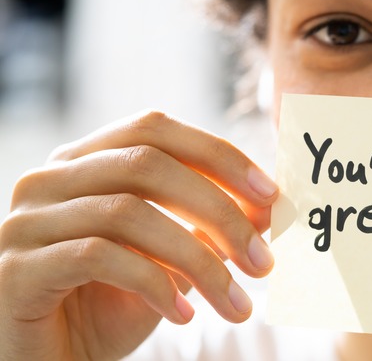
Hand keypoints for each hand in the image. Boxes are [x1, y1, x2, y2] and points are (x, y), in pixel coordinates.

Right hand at [0, 110, 277, 359]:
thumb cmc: (110, 306)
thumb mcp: (169, 260)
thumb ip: (206, 228)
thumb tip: (266, 209)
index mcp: (85, 161)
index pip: (155, 130)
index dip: (219, 155)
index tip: (270, 196)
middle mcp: (50, 179)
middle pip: (147, 164)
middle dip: (220, 211)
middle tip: (263, 261)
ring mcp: (27, 221)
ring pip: (129, 213)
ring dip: (198, 261)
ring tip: (235, 303)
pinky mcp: (17, 268)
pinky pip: (99, 257)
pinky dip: (154, 284)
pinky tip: (183, 317)